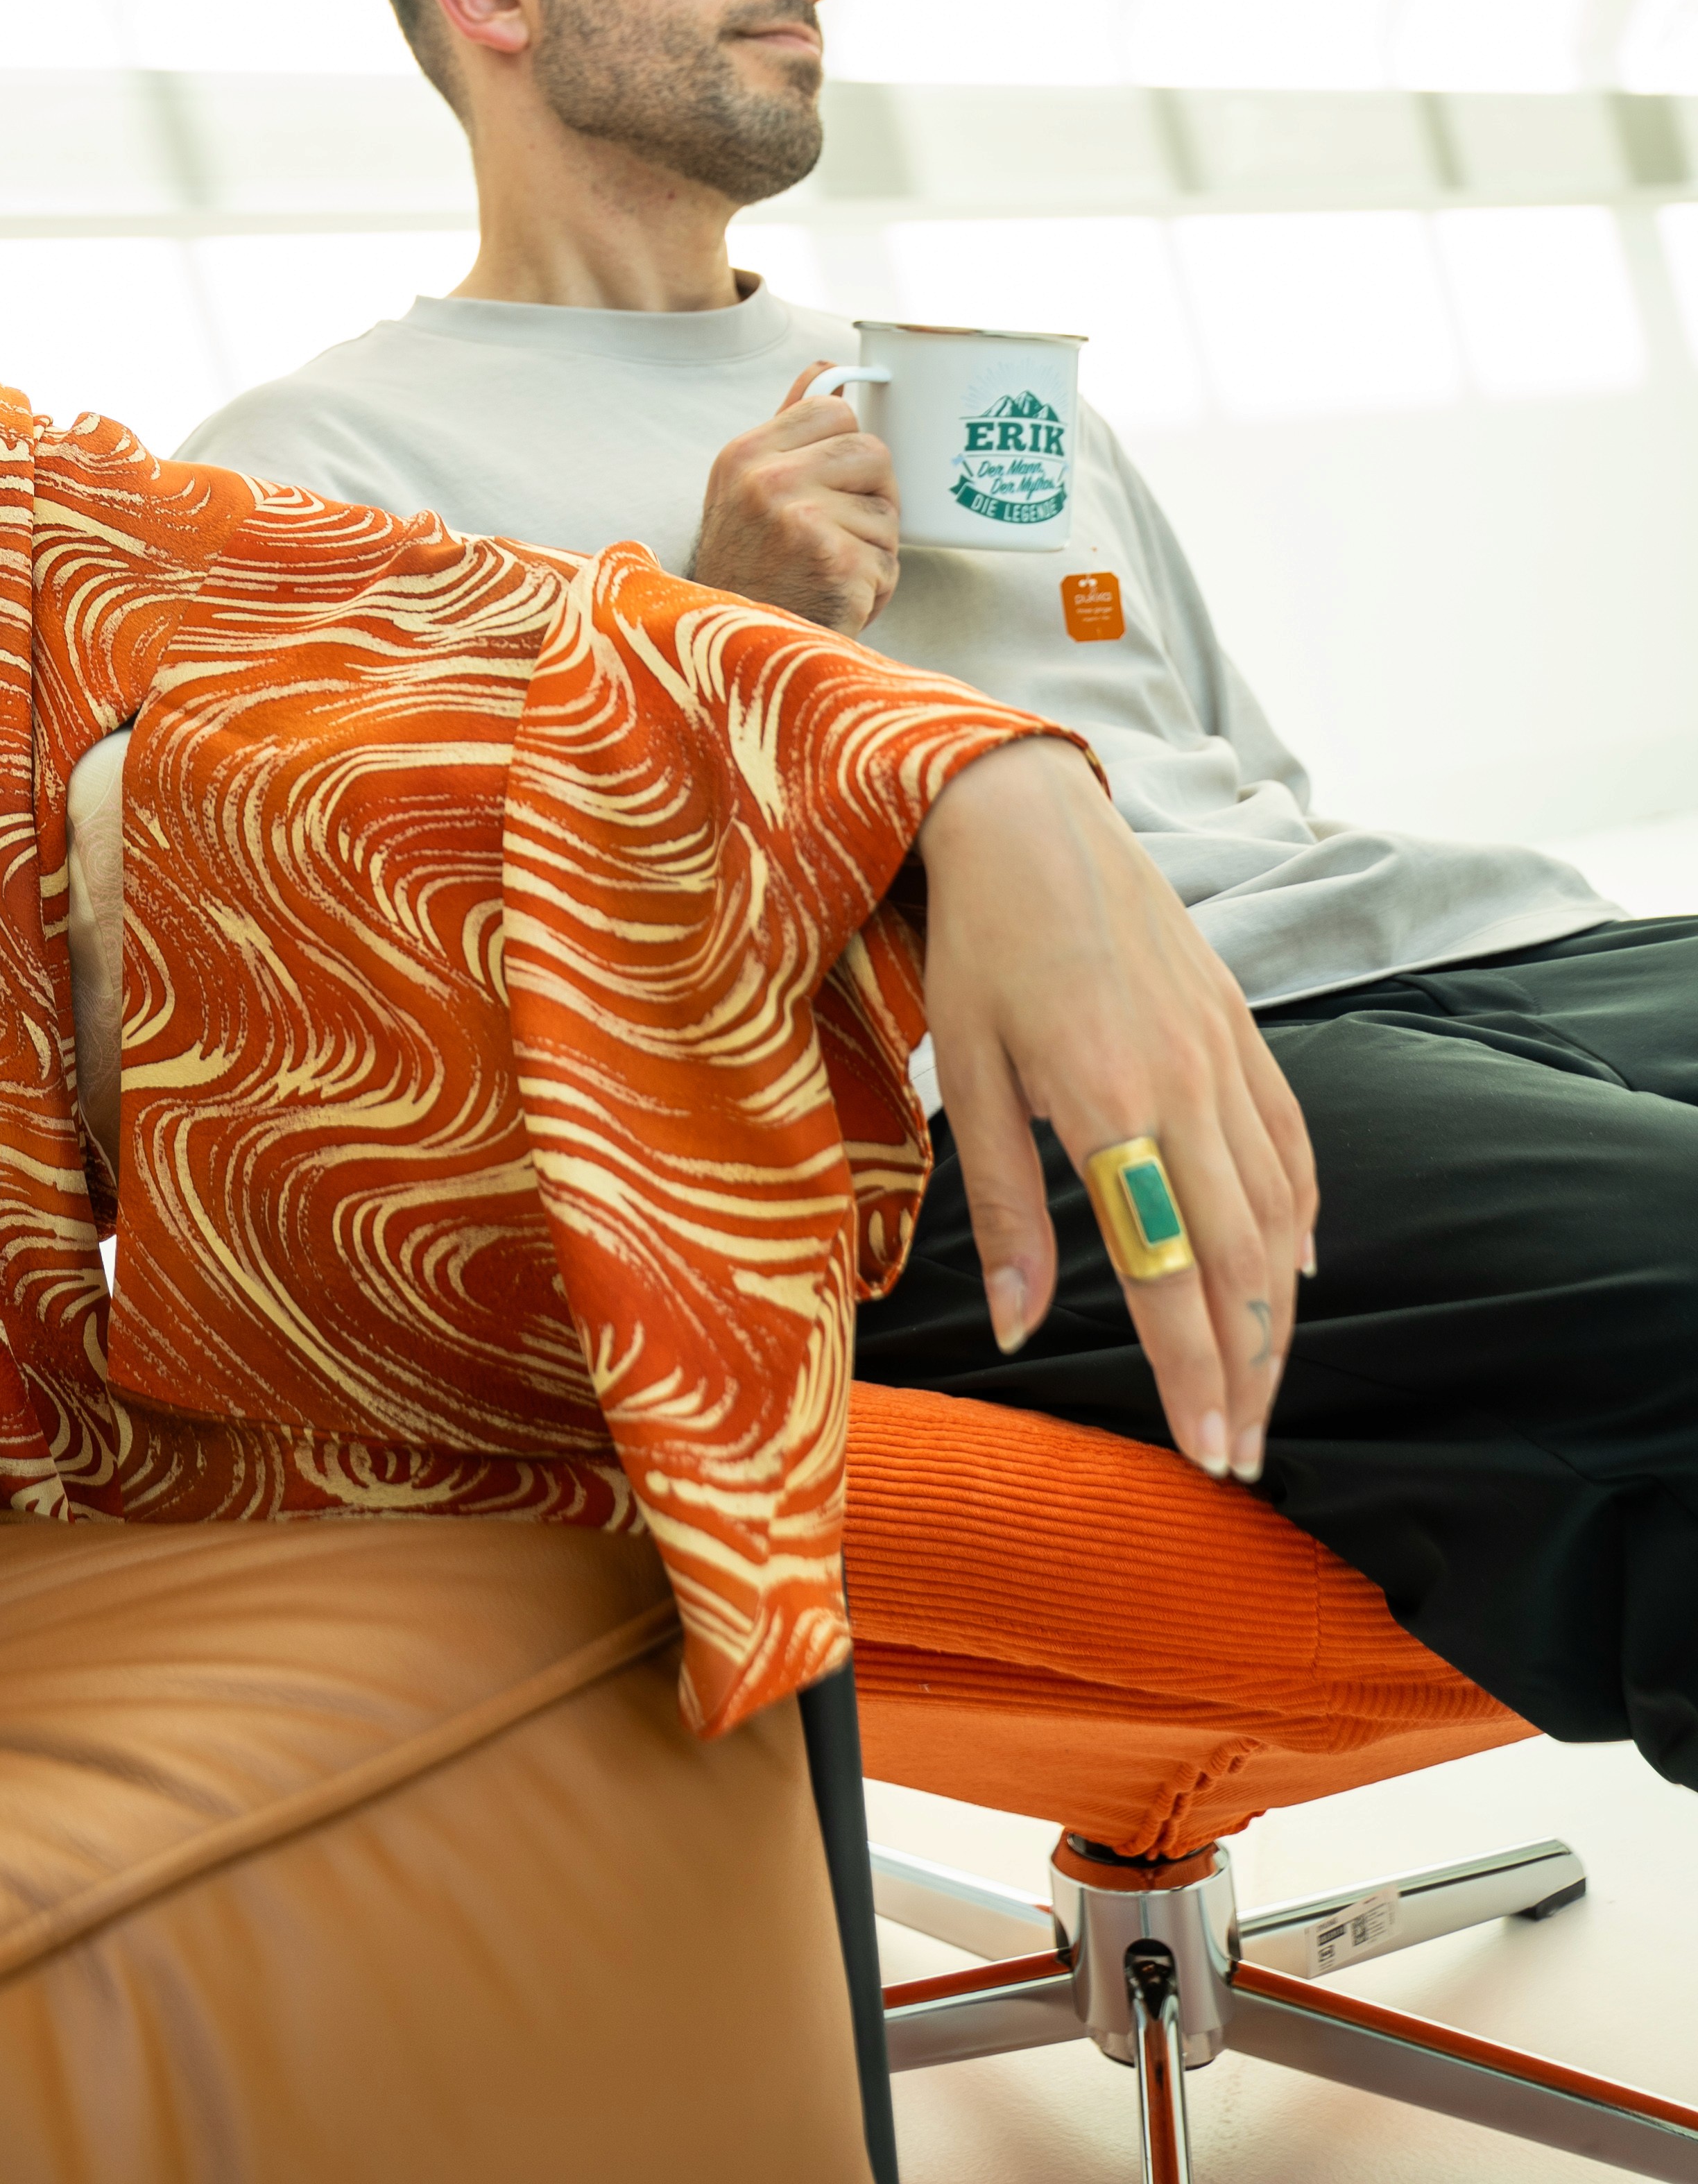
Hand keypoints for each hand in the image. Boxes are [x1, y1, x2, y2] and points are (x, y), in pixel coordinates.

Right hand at [689, 365, 898, 634]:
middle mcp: (768, 480)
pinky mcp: (836, 564)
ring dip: (872, 550)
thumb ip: (788, 427)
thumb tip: (825, 371)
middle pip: (872, 453)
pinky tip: (836, 600)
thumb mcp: (746, 488)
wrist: (731, 652)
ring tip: (828, 574)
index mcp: (745, 454)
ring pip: (886, 513)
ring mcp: (802, 521)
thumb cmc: (747, 569)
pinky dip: (873, 590)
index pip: (833, 409)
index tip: (832, 481)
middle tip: (839, 534)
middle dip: (870, 497)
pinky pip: (889, 562)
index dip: (846, 447)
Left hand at [915, 735, 1315, 1480]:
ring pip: (1277, 1214)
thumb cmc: (977, 938)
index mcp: (1107, 1100)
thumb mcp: (966, 1069)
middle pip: (1240, 1262)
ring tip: (1260, 1384)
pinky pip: (1291, 1143)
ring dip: (1276, 1312)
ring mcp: (1224, 1052)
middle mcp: (1185, 1084)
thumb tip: (1020, 1328)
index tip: (1210, 1455)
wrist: (1024, 811)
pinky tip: (1295, 1269)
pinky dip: (1300, 1218)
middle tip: (1241, 1450)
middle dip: (1249, 1371)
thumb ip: (1001, 1206)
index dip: (1193, 1375)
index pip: (1168, 1274)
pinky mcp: (1240, 1024)